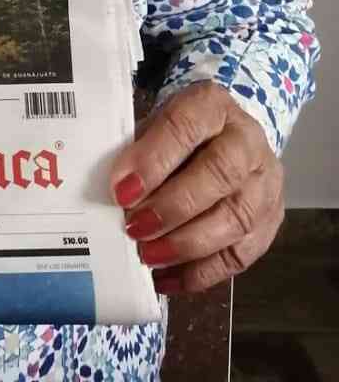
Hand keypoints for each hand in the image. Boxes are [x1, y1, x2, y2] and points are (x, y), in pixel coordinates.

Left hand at [109, 81, 283, 295]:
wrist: (228, 137)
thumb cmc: (181, 133)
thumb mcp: (156, 124)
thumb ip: (138, 151)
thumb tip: (113, 192)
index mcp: (213, 105)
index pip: (185, 127)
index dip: (153, 160)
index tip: (121, 190)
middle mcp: (248, 141)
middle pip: (219, 174)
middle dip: (172, 207)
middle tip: (135, 227)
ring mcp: (265, 184)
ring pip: (235, 219)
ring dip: (186, 244)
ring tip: (148, 256)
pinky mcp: (271, 222)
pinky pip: (240, 256)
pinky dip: (202, 273)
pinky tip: (168, 279)